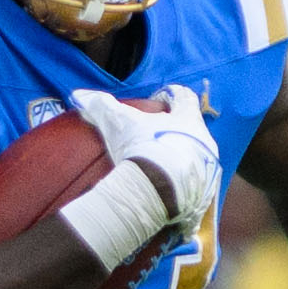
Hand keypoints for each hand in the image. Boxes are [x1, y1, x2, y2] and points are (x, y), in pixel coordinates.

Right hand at [73, 89, 221, 235]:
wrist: (157, 191)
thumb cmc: (142, 147)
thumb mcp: (118, 122)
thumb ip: (101, 105)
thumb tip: (79, 94)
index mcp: (188, 118)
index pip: (185, 97)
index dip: (170, 96)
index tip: (156, 101)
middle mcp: (205, 141)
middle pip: (193, 129)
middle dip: (175, 131)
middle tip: (152, 136)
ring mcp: (208, 169)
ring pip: (196, 158)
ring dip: (179, 159)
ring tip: (156, 167)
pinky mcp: (204, 194)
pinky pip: (194, 187)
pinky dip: (180, 187)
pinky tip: (162, 190)